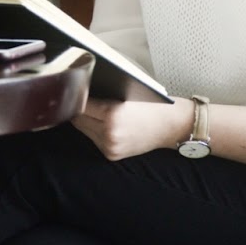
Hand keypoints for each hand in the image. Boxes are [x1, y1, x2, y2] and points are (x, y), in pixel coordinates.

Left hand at [70, 96, 193, 160]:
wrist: (171, 126)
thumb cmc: (153, 106)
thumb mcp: (127, 93)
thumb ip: (103, 93)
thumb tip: (81, 90)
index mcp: (112, 114)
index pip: (81, 104)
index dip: (77, 96)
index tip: (74, 89)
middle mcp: (109, 133)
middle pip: (78, 119)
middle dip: (78, 108)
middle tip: (79, 98)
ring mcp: (110, 146)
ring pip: (83, 130)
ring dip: (84, 120)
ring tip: (90, 110)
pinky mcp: (111, 155)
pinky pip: (93, 139)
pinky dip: (93, 130)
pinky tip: (100, 122)